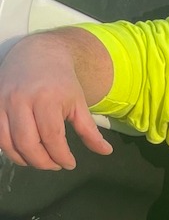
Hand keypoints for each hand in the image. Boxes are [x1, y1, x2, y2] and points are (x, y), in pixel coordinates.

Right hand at [0, 30, 113, 169]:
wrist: (38, 54)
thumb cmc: (61, 81)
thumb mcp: (79, 103)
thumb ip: (90, 130)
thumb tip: (106, 152)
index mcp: (46, 99)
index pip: (51, 137)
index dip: (61, 156)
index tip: (70, 164)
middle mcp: (21, 100)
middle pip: (27, 143)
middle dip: (43, 162)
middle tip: (55, 165)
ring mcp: (3, 101)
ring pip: (7, 142)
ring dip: (24, 159)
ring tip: (40, 160)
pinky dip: (8, 148)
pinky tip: (23, 151)